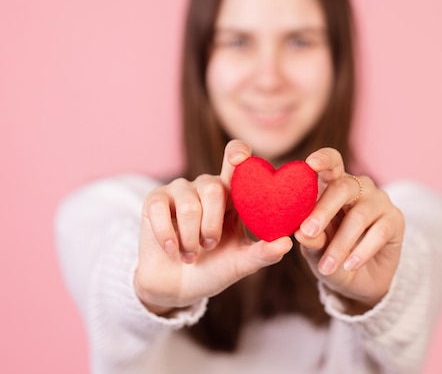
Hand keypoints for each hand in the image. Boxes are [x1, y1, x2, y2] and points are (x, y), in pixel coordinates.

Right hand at [134, 140, 292, 314]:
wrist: (177, 287)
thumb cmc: (214, 269)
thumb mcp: (240, 264)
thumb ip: (262, 253)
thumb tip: (287, 243)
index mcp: (233, 195)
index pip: (236, 160)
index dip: (237, 153)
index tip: (239, 158)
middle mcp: (207, 186)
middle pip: (214, 188)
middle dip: (212, 225)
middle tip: (210, 246)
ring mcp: (179, 191)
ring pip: (189, 204)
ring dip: (190, 237)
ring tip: (191, 255)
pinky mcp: (155, 200)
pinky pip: (159, 209)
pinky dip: (167, 235)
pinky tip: (172, 250)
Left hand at [294, 148, 404, 309]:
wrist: (359, 280)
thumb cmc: (330, 255)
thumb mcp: (316, 250)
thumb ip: (311, 239)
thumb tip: (300, 233)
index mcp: (333, 184)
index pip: (331, 163)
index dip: (323, 160)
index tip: (310, 164)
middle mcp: (358, 187)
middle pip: (342, 188)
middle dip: (323, 210)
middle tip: (307, 232)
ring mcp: (379, 201)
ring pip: (359, 216)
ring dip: (341, 244)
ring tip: (327, 267)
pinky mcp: (395, 219)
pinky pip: (378, 232)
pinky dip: (362, 251)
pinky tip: (350, 265)